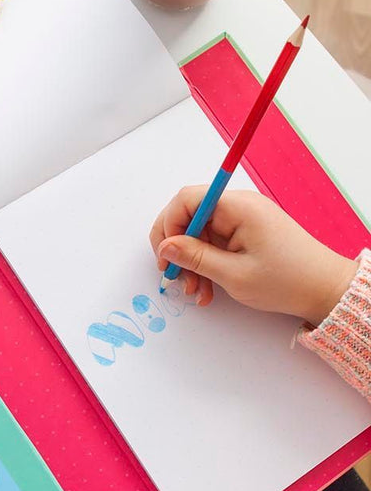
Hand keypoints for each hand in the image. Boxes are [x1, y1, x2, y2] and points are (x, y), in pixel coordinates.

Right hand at [150, 187, 356, 324]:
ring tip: (196, 290)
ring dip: (191, 262)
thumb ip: (194, 258)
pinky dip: (206, 263)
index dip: (168, 225)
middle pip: (190, 217)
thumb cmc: (287, 281)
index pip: (187, 200)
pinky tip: (207, 287)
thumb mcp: (234, 274)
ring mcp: (242, 219)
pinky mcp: (245, 232)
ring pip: (199, 234)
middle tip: (176, 277)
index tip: (165, 255)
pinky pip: (213, 243)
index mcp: (238, 207)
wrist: (325, 290)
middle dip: (178, 248)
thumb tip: (165, 247)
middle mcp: (239, 206)